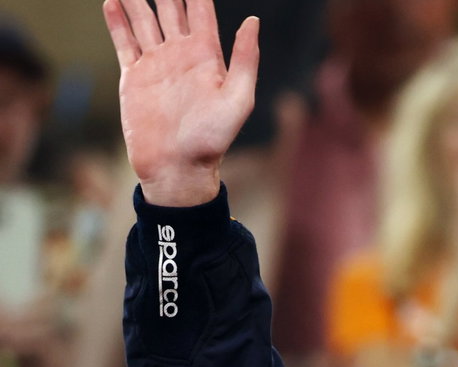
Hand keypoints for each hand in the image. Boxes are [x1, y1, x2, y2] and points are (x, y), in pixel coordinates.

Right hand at [103, 0, 258, 206]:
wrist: (177, 167)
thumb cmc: (212, 139)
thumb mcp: (238, 99)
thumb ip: (245, 59)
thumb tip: (252, 21)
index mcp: (207, 57)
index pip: (200, 12)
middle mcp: (180, 55)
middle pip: (170, 9)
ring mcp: (156, 64)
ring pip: (144, 20)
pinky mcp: (134, 76)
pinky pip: (125, 42)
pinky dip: (118, 21)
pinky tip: (113, 2)